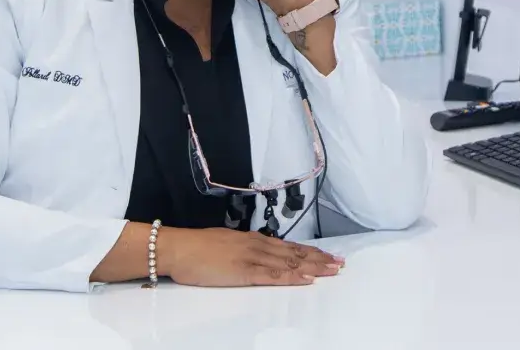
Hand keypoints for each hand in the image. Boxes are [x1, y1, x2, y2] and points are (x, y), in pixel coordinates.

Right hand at [160, 227, 343, 286]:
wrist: (179, 248)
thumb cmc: (197, 248)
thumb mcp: (226, 243)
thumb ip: (244, 248)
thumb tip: (257, 253)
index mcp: (253, 239)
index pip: (289, 246)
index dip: (310, 251)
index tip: (327, 255)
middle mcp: (257, 246)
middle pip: (295, 253)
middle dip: (319, 259)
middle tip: (340, 263)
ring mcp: (252, 258)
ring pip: (290, 263)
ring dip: (313, 267)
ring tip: (332, 270)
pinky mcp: (244, 272)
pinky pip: (273, 276)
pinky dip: (292, 278)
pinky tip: (306, 280)